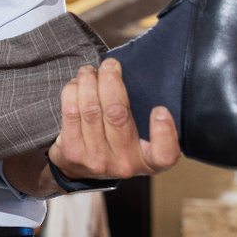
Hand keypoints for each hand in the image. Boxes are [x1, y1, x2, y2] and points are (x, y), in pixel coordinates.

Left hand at [6, 59, 179, 194]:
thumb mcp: (141, 140)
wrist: (81, 170)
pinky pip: (71, 113)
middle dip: (111, 81)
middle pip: (117, 115)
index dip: (164, 132)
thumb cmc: (117, 144)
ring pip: (91, 110)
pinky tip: (77, 84)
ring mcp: (97, 160)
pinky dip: (73, 92)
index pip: (164, 154)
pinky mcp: (73, 153)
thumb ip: (144, 116)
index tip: (160, 109)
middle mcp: (125, 164)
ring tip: (89, 71)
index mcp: (149, 162)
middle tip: (109, 65)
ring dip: (89, 82)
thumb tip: (135, 73)